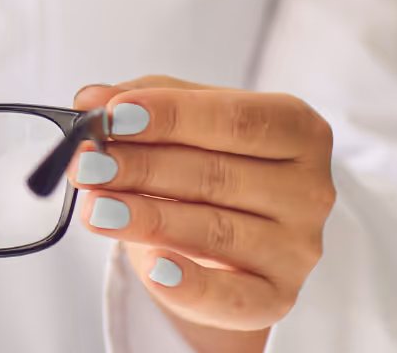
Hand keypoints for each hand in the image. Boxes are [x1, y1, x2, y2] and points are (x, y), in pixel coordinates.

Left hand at [71, 76, 336, 349]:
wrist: (230, 239)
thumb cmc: (211, 163)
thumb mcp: (183, 122)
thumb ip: (141, 100)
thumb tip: (91, 99)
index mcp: (298, 130)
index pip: (236, 119)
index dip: (173, 115)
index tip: (114, 115)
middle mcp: (310, 189)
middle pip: (217, 174)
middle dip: (142, 167)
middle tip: (86, 163)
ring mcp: (298, 247)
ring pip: (214, 230)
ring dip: (146, 218)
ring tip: (94, 208)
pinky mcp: (277, 296)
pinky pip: (232, 296)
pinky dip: (190, 284)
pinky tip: (151, 266)